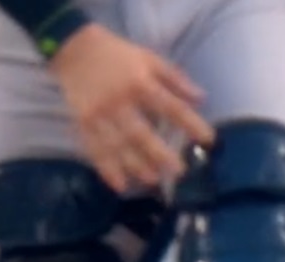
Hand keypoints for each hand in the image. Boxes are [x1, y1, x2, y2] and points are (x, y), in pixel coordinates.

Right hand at [48, 23, 215, 192]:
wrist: (76, 52)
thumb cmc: (119, 55)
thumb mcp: (151, 59)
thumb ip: (175, 79)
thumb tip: (201, 99)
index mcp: (140, 83)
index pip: (171, 107)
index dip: (190, 124)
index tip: (208, 140)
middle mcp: (119, 102)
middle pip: (141, 133)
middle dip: (160, 154)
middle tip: (179, 171)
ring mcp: (98, 116)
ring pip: (118, 146)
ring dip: (135, 166)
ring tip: (152, 180)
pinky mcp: (83, 125)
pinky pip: (95, 151)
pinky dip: (107, 170)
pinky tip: (120, 186)